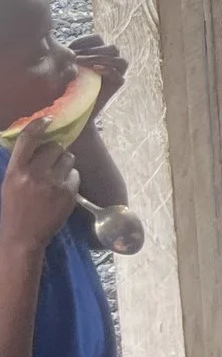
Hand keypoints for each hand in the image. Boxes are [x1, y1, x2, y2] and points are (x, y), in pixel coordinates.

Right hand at [0, 134, 81, 252]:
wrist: (23, 237)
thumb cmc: (15, 209)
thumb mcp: (10, 184)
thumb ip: (22, 164)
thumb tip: (39, 143)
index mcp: (16, 171)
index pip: (28, 140)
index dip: (38, 126)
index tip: (48, 119)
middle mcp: (34, 174)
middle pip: (55, 147)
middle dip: (55, 152)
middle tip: (50, 163)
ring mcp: (53, 183)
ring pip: (69, 159)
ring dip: (64, 164)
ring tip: (55, 178)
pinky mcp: (69, 193)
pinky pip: (75, 175)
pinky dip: (71, 179)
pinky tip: (61, 190)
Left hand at [67, 37, 125, 112]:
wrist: (75, 106)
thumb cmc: (68, 83)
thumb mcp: (68, 66)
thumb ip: (70, 54)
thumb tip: (61, 45)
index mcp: (100, 52)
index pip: (98, 39)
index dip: (86, 40)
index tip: (71, 47)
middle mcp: (112, 60)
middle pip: (112, 48)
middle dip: (94, 51)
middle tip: (77, 57)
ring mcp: (118, 72)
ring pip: (120, 60)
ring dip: (102, 59)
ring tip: (84, 63)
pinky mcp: (118, 84)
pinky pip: (119, 75)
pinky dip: (108, 70)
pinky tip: (95, 69)